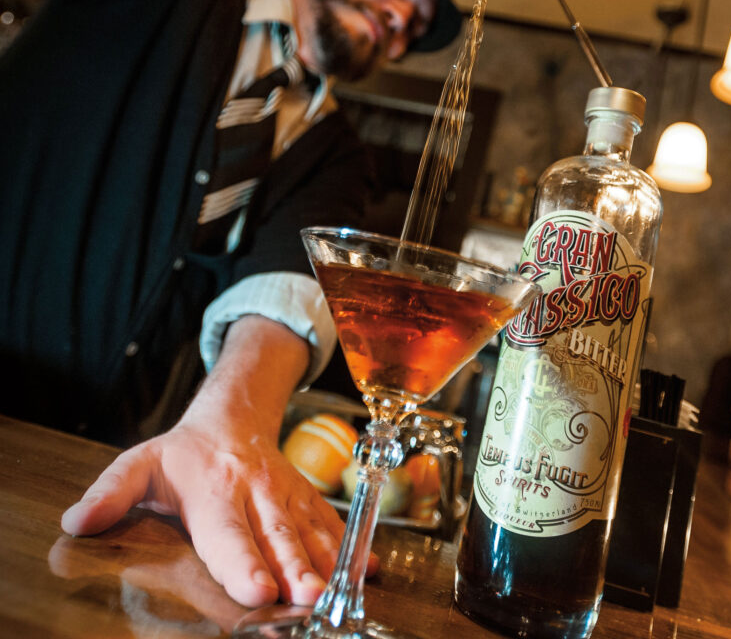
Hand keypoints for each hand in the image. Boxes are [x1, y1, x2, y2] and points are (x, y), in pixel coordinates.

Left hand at [61, 419, 349, 607]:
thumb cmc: (183, 453)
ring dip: (325, 562)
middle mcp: (256, 491)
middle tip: (309, 598)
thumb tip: (77, 521)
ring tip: (337, 592)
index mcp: (213, 488)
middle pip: (277, 535)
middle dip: (295, 569)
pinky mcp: (306, 498)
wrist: (234, 416)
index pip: (227, 531)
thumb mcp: (141, 464)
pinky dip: (351, 545)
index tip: (256, 590)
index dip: (242, 561)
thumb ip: (111, 491)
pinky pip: (331, 521)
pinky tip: (368, 568)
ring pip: (309, 530)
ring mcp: (286, 494)